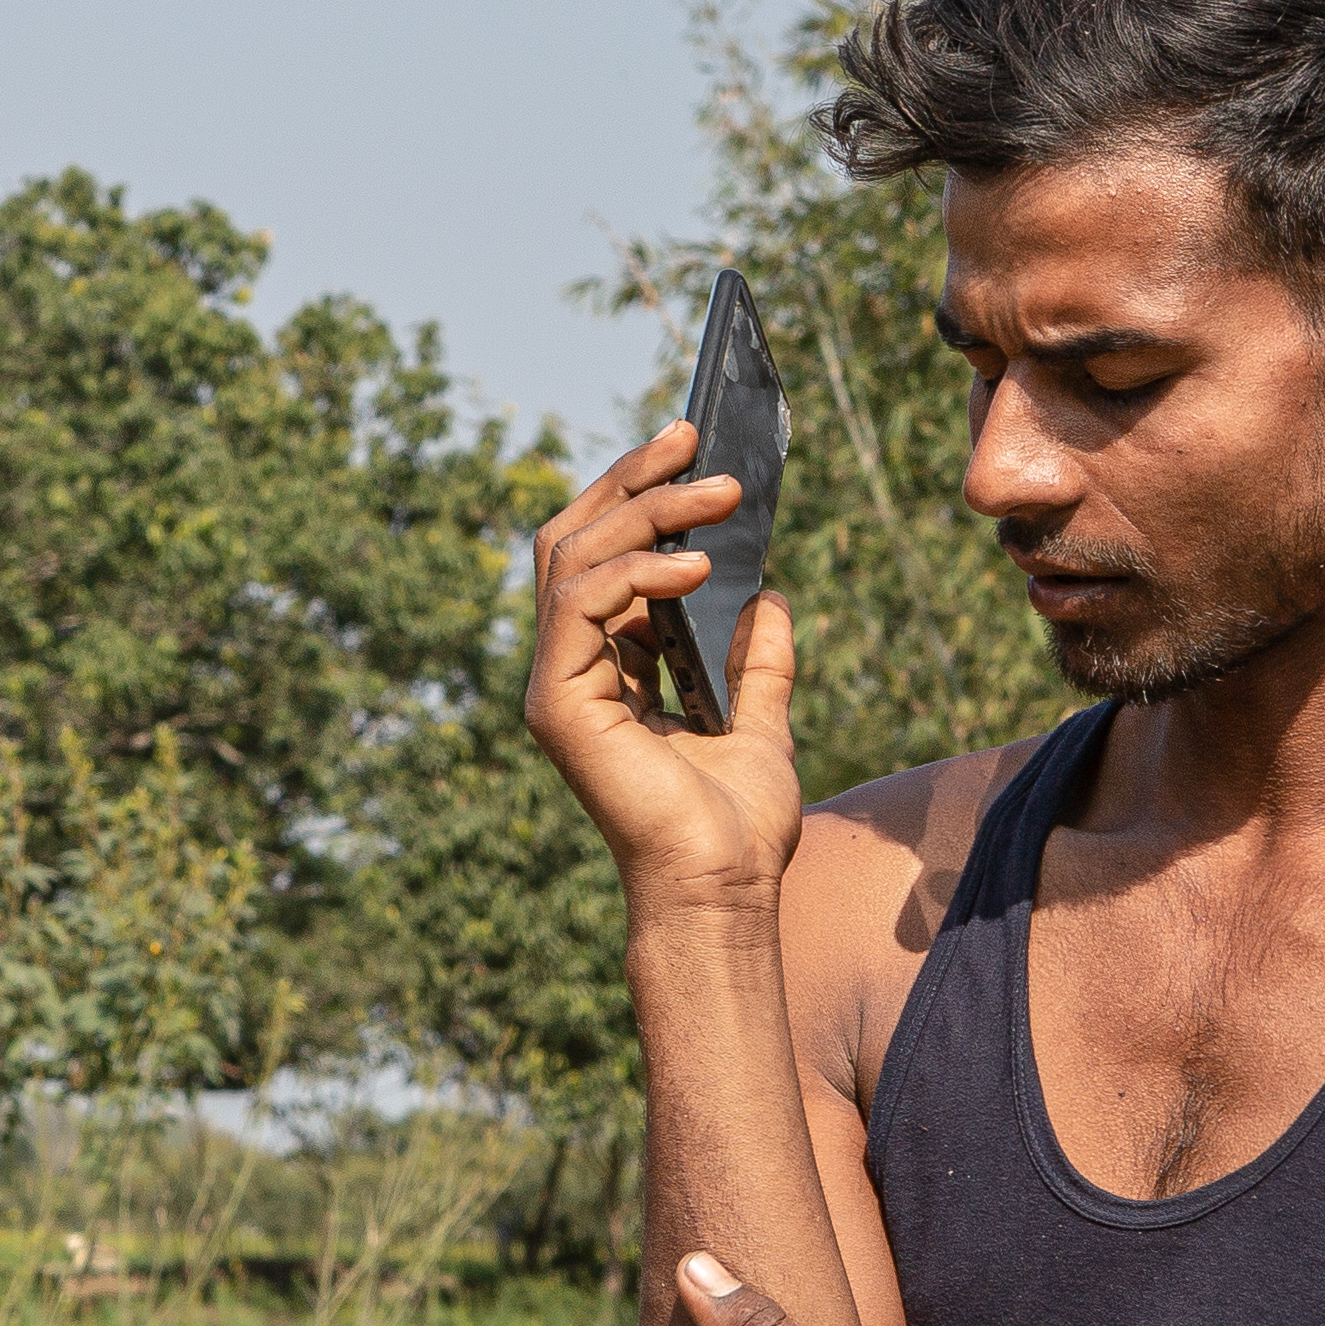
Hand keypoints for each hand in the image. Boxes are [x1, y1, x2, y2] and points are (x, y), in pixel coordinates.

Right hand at [521, 421, 806, 911]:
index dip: (637, 494)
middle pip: (572, 540)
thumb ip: (755, 660)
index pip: (597, 555)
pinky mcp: (557, 704)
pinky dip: (635, 573)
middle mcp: (568, 670)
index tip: (692, 447)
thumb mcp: (759, 720)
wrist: (724, 888)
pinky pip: (579, 605)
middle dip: (629, 479)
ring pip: (573, 559)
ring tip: (718, 496)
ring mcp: (556, 685)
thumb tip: (768, 595)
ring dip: (646, 512)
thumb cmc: (737, 825)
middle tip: (690, 437)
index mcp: (603, 670)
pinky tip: (695, 565)